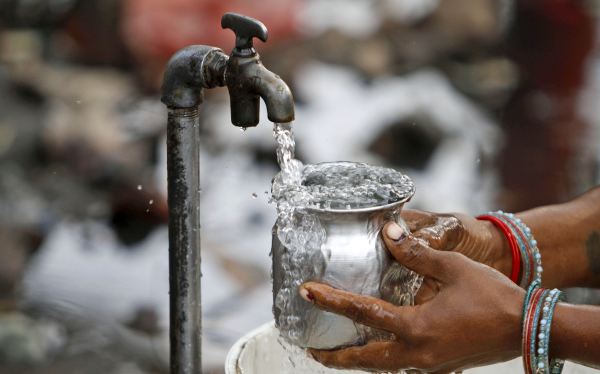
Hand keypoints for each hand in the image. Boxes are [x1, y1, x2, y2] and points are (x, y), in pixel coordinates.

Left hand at [300, 222, 523, 372]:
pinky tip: (379, 346)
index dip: (330, 300)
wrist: (528, 329)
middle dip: (334, 355)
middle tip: (310, 346)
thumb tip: (388, 231)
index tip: (306, 292)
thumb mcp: (453, 268)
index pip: (362, 312)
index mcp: (415, 327)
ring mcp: (428, 365)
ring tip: (335, 350)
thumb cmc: (493, 297)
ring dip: (356, 359)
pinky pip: (401, 365)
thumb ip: (417, 252)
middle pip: (363, 358)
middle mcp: (416, 353)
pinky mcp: (439, 367)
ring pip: (381, 366)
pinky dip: (382, 358)